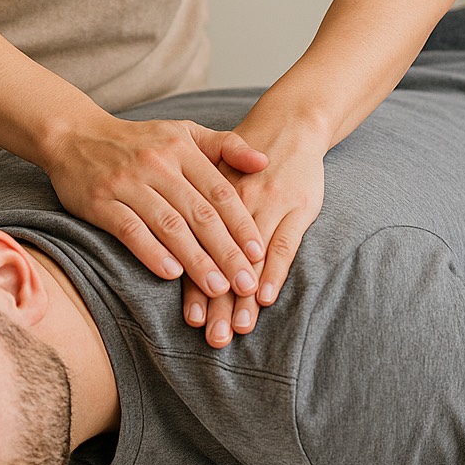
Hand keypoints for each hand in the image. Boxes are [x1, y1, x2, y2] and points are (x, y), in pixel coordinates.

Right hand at [45, 115, 268, 299]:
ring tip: (218, 288)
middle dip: (226, 251)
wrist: (75, 135)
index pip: (218, 191)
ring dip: (196, 260)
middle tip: (246, 283)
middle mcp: (156, 164)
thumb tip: (265, 160)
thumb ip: (225, 145)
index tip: (259, 254)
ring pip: (168, 225)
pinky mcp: (100, 202)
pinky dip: (152, 253)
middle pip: (198, 213)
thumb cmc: (139, 140)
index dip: (241, 224)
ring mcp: (127, 183)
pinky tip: (172, 275)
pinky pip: (130, 230)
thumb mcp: (183, 132)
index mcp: (181, 148)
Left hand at [182, 114, 325, 344]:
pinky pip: (284, 244)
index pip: (200, 248)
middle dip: (218, 302)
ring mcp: (269, 206)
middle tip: (212, 339)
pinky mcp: (297, 208)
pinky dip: (274, 271)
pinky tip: (264, 297)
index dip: (195, 284)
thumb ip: (193, 208)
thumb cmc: (244, 159)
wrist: (287, 126)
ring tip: (235, 329)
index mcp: (211, 197)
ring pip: (252, 258)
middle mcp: (238, 205)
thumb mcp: (212, 174)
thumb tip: (167, 248)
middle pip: (223, 260)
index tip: (191, 320)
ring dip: (244, 296)